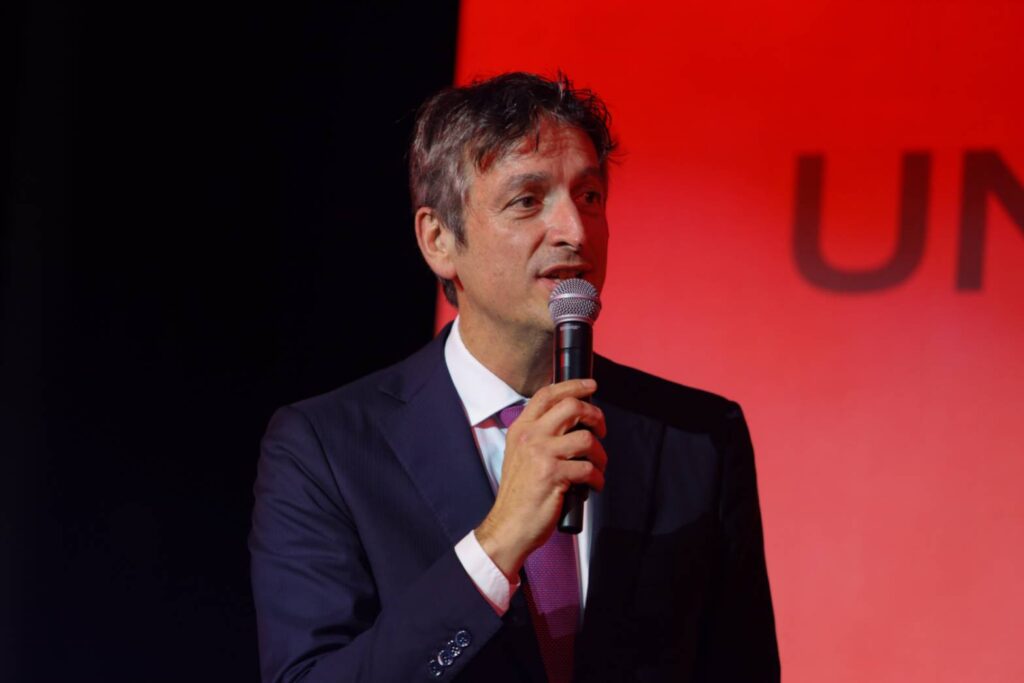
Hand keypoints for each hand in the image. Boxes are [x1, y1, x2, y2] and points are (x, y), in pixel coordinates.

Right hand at [475, 378, 606, 579]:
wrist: (509, 525)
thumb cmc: (520, 493)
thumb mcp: (520, 455)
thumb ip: (539, 436)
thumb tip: (574, 423)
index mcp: (521, 429)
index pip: (547, 394)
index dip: (573, 385)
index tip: (591, 386)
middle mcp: (530, 436)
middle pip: (572, 406)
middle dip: (595, 415)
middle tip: (601, 430)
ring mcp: (541, 455)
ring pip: (586, 438)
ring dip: (601, 454)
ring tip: (598, 467)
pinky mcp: (553, 475)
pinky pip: (588, 468)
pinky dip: (598, 478)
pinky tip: (593, 486)